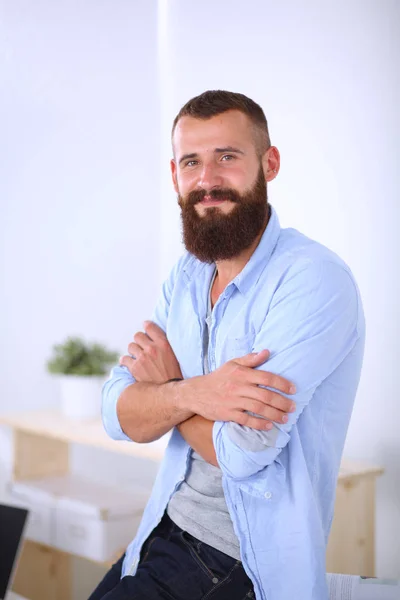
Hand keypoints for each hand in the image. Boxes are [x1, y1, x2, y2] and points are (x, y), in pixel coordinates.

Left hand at [119, 321, 182, 383]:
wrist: (169, 392)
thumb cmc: (173, 373)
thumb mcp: (173, 354)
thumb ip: (163, 343)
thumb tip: (152, 332)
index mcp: (164, 343)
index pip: (149, 326)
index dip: (146, 326)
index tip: (146, 330)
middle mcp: (152, 349)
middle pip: (137, 335)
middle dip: (140, 341)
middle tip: (143, 349)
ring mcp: (142, 358)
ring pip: (130, 346)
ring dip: (133, 351)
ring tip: (139, 358)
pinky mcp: (135, 368)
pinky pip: (124, 359)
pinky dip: (126, 362)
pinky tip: (131, 365)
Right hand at [181, 350, 295, 429]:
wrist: (196, 393)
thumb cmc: (218, 378)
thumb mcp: (232, 364)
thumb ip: (250, 359)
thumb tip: (267, 352)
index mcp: (242, 373)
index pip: (266, 377)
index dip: (282, 383)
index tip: (293, 390)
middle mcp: (238, 387)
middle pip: (265, 395)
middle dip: (282, 402)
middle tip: (293, 407)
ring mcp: (233, 401)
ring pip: (258, 408)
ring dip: (274, 414)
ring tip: (285, 418)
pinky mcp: (228, 414)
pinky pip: (247, 420)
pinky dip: (259, 423)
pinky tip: (269, 425)